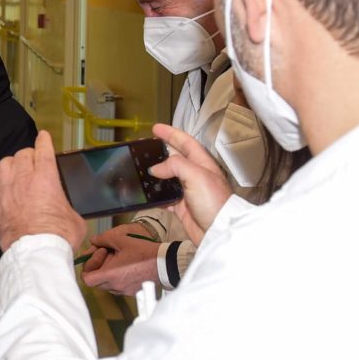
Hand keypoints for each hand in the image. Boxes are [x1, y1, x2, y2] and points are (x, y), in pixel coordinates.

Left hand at [0, 131, 86, 253]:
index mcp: (46, 179)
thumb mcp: (76, 219)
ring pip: (2, 165)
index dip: (43, 140)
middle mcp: (24, 180)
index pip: (43, 151)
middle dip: (29, 154)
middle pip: (22, 155)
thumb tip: (67, 213)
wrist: (37, 253)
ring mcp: (7, 192)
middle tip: (33, 161)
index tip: (43, 136)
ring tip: (14, 169)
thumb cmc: (60, 236)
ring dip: (10, 164)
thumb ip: (68, 208)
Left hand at [81, 225, 160, 293]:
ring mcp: (124, 291)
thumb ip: (103, 239)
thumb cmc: (144, 251)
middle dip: (98, 269)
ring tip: (118, 260)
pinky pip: (118, 287)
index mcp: (111, 274)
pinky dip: (118, 278)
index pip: (87, 280)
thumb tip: (93, 240)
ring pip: (107, 285)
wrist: (164, 263)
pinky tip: (126, 267)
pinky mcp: (132, 292)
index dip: (88, 268)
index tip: (97, 257)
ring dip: (108, 274)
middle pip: (96, 282)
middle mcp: (116, 286)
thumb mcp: (121, 239)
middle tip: (107, 255)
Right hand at [151, 123, 233, 244]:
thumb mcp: (196, 175)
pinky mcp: (181, 207)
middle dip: (159, 151)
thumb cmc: (214, 202)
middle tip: (143, 147)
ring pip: (167, 177)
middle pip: (174, 158)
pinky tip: (146, 193)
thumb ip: (175, 165)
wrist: (218, 231)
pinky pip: (164, 197)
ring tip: (140, 168)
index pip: (185, 142)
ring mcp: (188, 191)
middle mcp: (195, 175)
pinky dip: (155, 195)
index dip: (171, 133)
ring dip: (154, 173)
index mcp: (202, 163)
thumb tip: (156, 168)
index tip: (156, 128)